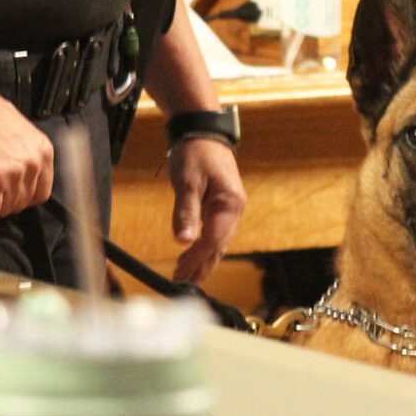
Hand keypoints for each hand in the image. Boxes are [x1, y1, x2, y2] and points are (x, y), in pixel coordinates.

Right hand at [0, 84, 52, 218]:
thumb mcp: (20, 133)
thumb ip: (25, 155)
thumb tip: (21, 175)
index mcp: (43, 151)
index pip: (42, 191)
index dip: (24, 197)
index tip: (11, 195)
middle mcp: (33, 163)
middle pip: (25, 202)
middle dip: (7, 201)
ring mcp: (14, 173)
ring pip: (7, 208)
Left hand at [168, 138, 245, 282]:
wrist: (204, 131)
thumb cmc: (196, 153)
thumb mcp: (187, 181)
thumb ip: (186, 211)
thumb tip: (183, 241)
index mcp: (230, 203)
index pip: (213, 239)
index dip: (196, 258)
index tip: (180, 274)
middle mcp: (235, 208)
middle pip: (220, 244)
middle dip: (202, 265)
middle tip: (183, 284)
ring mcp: (231, 207)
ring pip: (220, 241)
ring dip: (205, 260)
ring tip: (190, 278)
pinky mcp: (223, 205)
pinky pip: (217, 232)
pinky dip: (207, 247)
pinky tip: (197, 256)